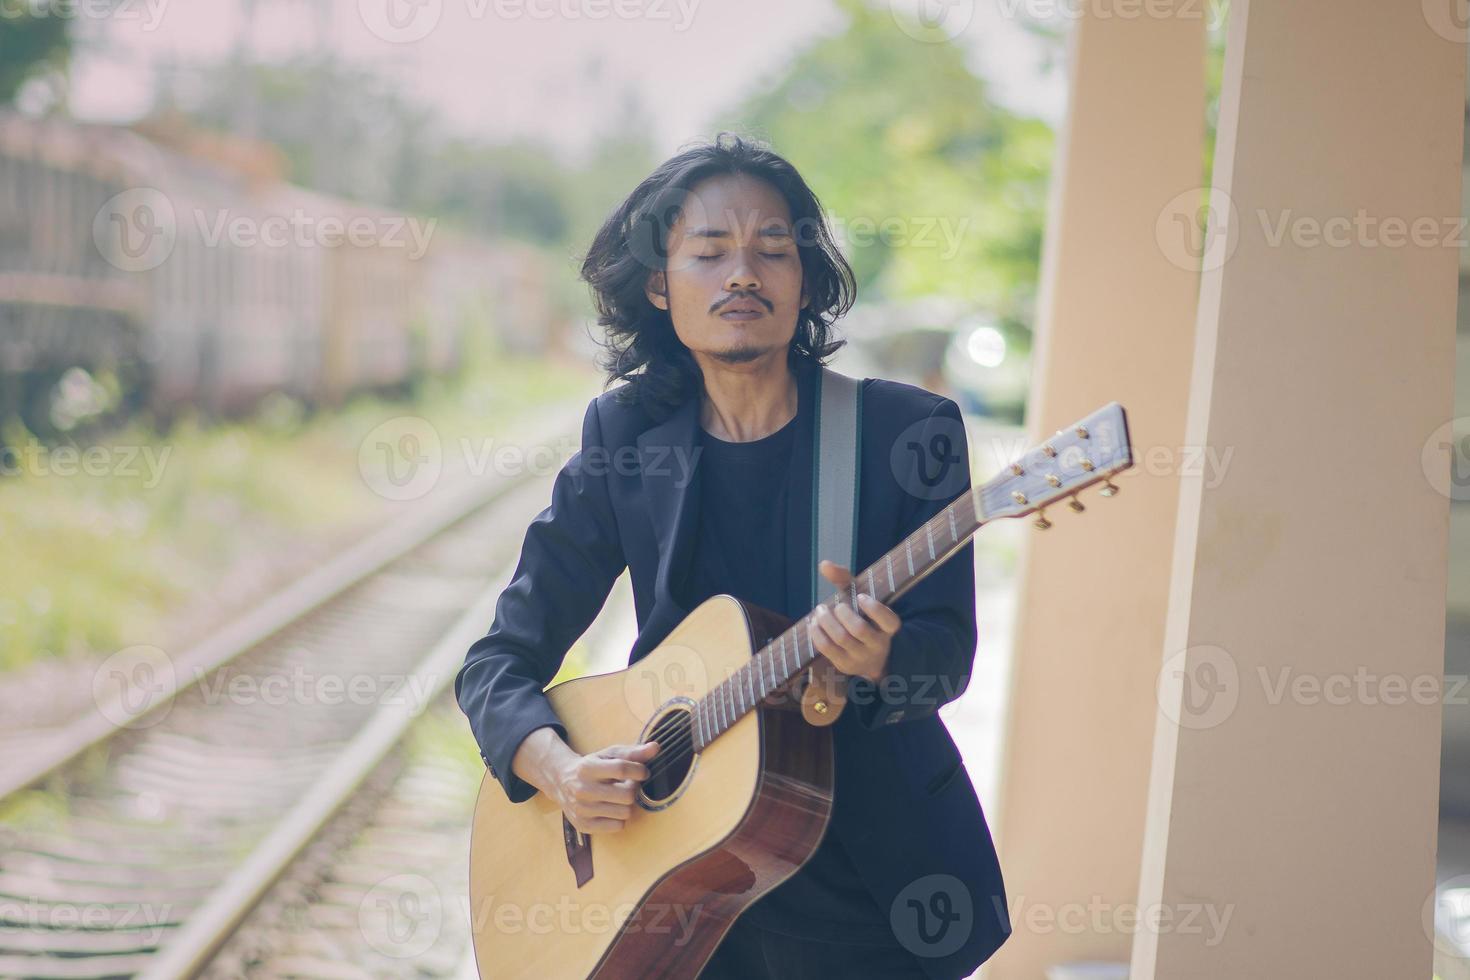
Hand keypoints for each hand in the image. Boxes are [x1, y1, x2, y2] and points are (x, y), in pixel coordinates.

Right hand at [552, 741, 658, 834]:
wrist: (561, 781)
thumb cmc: (591, 766)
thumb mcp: (608, 755)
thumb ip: (633, 752)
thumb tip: (656, 748)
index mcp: (588, 768)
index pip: (622, 769)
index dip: (639, 770)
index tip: (642, 771)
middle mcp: (582, 790)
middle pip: (627, 795)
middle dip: (633, 789)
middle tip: (628, 785)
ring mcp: (582, 809)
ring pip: (625, 812)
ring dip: (627, 804)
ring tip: (618, 797)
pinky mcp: (584, 825)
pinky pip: (618, 826)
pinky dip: (619, 818)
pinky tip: (611, 808)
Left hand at [808, 560, 901, 683]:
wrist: (867, 656)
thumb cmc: (861, 617)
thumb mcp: (858, 597)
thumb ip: (844, 579)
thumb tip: (824, 564)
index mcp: (888, 628)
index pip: (889, 620)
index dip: (875, 609)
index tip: (861, 597)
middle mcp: (878, 644)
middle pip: (859, 629)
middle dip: (842, 613)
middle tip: (833, 605)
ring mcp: (861, 657)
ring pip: (842, 639)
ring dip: (826, 622)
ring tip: (820, 611)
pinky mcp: (845, 665)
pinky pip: (828, 649)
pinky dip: (817, 634)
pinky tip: (813, 624)